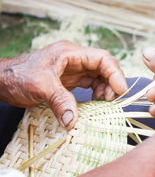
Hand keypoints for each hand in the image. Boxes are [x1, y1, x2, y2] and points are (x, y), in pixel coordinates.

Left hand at [0, 40, 127, 128]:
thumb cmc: (19, 76)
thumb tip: (74, 122)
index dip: (114, 72)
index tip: (120, 89)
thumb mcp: (41, 87)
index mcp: (70, 53)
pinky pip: (91, 83)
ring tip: (105, 101)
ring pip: (99, 75)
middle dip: (112, 81)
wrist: (3, 81)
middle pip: (104, 66)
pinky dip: (97, 92)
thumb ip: (60, 102)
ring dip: (106, 88)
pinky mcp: (71, 79)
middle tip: (112, 99)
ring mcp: (74, 69)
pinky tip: (97, 101)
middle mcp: (75, 59)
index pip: (101, 58)